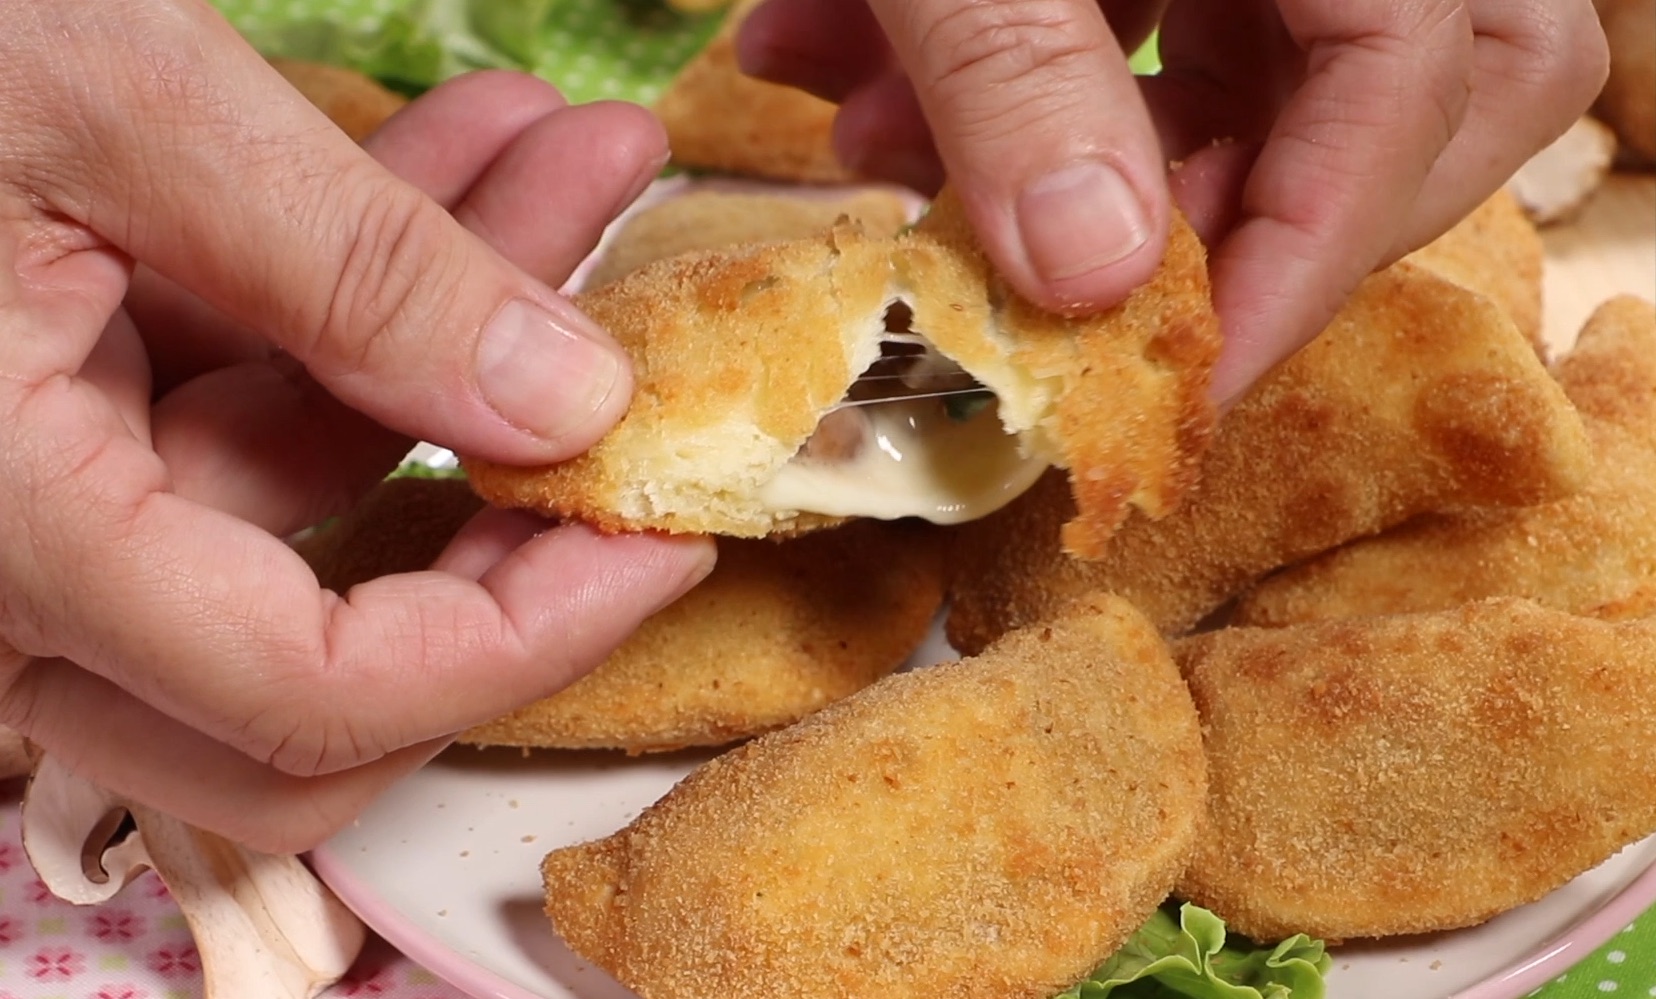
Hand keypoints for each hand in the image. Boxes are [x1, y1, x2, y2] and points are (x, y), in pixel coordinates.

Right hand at [0, 3, 713, 852]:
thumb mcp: (116, 106)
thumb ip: (358, 271)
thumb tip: (571, 400)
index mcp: (2, 536)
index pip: (318, 698)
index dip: (523, 637)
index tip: (662, 535)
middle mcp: (5, 580)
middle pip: (319, 688)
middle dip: (501, 532)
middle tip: (627, 392)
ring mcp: (26, 515)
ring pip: (301, 520)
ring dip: (459, 346)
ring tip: (572, 169)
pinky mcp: (47, 434)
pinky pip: (241, 418)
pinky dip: (365, 306)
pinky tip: (468, 170)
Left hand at [737, 0, 1607, 399]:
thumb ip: (1018, 71)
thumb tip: (1094, 276)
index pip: (1434, 78)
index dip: (1310, 253)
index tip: (1180, 382)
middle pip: (1433, 79)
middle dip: (1256, 209)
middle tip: (1100, 296)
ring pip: (1273, 47)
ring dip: (1087, 148)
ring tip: (882, 166)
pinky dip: (1009, 67)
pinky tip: (833, 58)